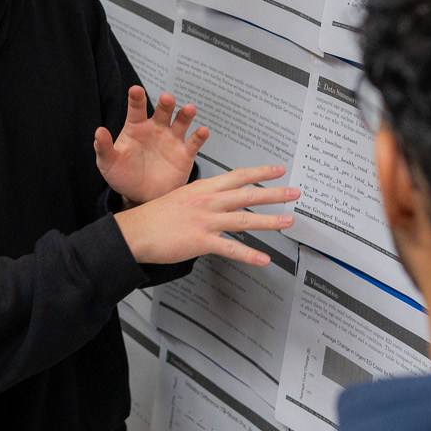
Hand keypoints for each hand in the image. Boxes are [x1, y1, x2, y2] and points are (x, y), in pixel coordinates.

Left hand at [94, 87, 207, 205]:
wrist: (141, 196)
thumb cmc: (123, 176)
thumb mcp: (108, 163)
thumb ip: (104, 148)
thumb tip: (98, 132)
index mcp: (136, 127)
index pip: (136, 108)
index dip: (136, 98)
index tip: (135, 90)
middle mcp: (156, 128)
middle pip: (163, 110)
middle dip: (166, 103)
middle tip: (167, 99)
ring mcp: (172, 140)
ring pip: (181, 122)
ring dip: (186, 114)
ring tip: (189, 109)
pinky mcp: (185, 154)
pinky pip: (194, 142)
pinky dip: (199, 136)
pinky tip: (202, 131)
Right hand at [115, 166, 297, 266]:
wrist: (134, 231)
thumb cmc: (154, 216)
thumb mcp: (180, 197)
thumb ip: (202, 198)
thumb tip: (217, 202)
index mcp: (203, 188)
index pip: (238, 176)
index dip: (261, 173)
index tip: (279, 170)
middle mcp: (207, 201)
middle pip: (247, 194)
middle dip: (275, 193)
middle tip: (295, 192)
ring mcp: (205, 221)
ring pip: (244, 219)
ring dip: (270, 221)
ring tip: (288, 221)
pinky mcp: (200, 241)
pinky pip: (230, 249)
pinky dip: (249, 255)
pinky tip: (263, 259)